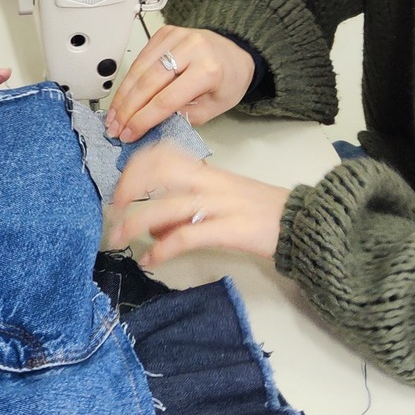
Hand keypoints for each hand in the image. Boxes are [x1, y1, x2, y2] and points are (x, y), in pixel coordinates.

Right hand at [103, 26, 254, 141]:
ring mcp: (176, 37)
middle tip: (115, 128)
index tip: (130, 133)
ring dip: (123, 95)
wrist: (235, 52)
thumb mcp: (214, 107)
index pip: (166, 99)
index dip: (143, 119)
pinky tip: (122, 96)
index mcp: (208, 69)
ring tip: (114, 116)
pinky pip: (140, 57)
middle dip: (128, 109)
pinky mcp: (165, 32)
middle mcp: (191, 48)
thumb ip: (184, 116)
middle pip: (148, 82)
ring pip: (139, 68)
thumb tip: (152, 124)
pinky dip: (128, 79)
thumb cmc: (228, 79)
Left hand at [105, 144, 288, 265]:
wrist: (302, 224)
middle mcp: (210, 182)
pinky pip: (186, 236)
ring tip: (119, 238)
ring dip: (135, 222)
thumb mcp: (220, 204)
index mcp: (207, 172)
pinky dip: (162, 249)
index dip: (135, 168)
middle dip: (129, 187)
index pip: (164, 154)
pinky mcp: (228, 229)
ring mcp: (219, 204)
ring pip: (167, 205)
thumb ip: (185, 213)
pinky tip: (151, 260)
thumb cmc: (261, 214)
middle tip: (113, 210)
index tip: (119, 189)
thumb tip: (153, 232)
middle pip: (159, 169)